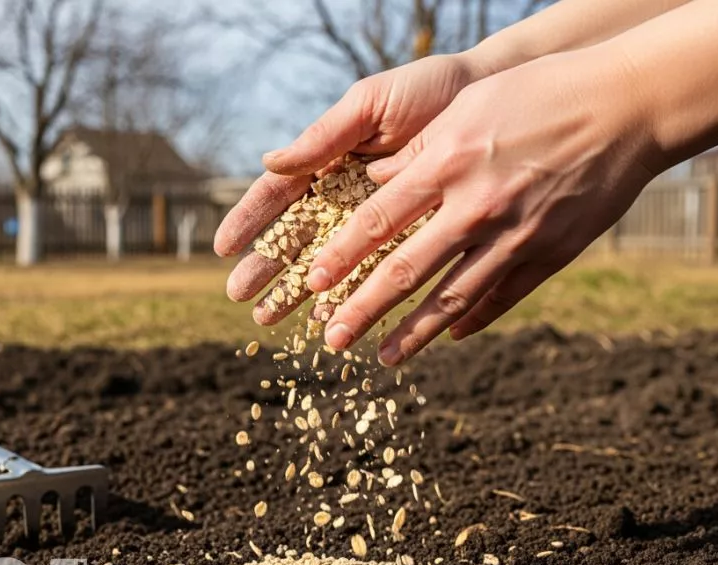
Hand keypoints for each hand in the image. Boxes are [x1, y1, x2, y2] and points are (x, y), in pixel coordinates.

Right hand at [213, 54, 484, 322]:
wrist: (494, 94)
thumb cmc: (427, 91)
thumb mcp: (371, 105)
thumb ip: (324, 136)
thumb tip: (269, 162)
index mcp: (328, 159)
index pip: (278, 195)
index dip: (250, 220)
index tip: (224, 248)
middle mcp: (345, 194)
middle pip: (295, 236)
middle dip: (267, 267)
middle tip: (239, 298)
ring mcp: (376, 219)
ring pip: (328, 261)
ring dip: (299, 292)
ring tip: (272, 321)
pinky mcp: (411, 236)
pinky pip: (375, 271)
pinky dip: (350, 294)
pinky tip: (327, 317)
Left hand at [307, 50, 662, 364]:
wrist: (627, 106)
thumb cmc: (541, 92)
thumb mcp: (469, 106)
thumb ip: (420, 150)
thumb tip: (374, 183)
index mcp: (448, 162)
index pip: (377, 220)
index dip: (341, 256)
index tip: (312, 284)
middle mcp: (476, 206)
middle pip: (405, 271)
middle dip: (362, 310)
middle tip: (332, 340)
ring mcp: (515, 236)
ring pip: (452, 298)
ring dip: (412, 333)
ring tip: (383, 358)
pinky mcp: (550, 254)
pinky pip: (502, 297)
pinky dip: (473, 320)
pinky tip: (449, 336)